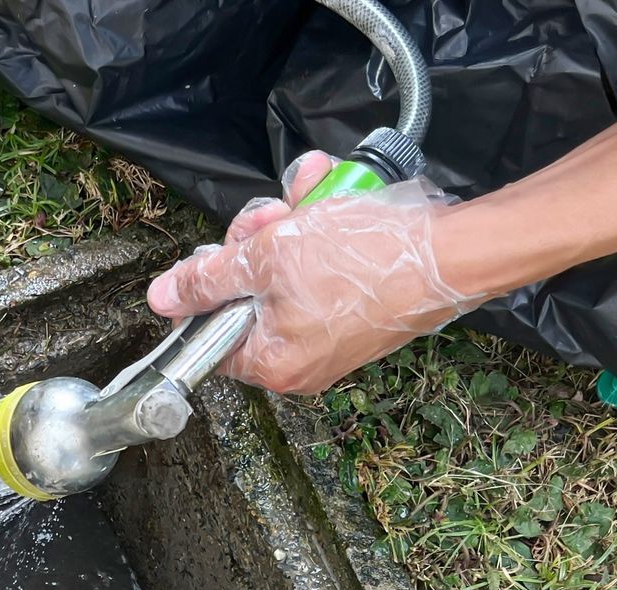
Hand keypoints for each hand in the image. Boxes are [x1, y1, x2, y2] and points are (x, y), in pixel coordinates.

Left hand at [146, 151, 492, 395]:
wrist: (454, 252)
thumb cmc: (365, 260)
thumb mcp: (267, 258)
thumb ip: (207, 279)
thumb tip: (162, 299)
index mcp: (273, 364)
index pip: (211, 336)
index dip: (207, 290)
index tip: (218, 255)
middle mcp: (302, 362)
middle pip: (248, 300)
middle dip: (254, 246)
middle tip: (271, 217)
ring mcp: (333, 337)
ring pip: (285, 274)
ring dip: (289, 228)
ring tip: (309, 198)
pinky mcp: (359, 310)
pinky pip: (321, 270)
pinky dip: (320, 234)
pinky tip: (329, 201)